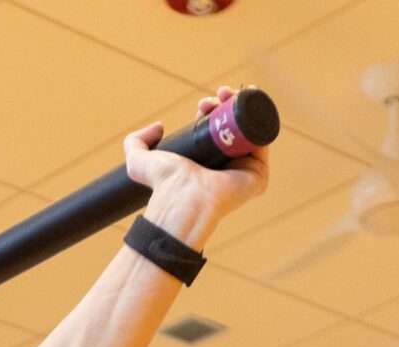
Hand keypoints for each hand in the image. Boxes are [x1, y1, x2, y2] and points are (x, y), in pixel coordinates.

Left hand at [124, 88, 269, 240]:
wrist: (184, 198)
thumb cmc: (165, 185)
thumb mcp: (139, 162)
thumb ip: (135, 142)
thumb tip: (157, 126)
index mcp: (205, 162)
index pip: (214, 129)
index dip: (211, 110)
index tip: (203, 102)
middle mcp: (226, 165)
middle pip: (233, 127)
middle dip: (227, 104)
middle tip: (219, 95)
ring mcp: (244, 170)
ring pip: (248, 130)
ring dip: (243, 107)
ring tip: (230, 95)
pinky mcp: (258, 175)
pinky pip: (263, 142)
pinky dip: (260, 120)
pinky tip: (249, 105)